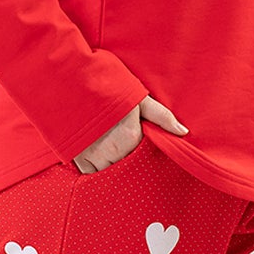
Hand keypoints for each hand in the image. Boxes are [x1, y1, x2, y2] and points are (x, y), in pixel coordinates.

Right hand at [73, 93, 187, 173]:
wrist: (71, 79)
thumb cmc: (106, 85)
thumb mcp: (138, 97)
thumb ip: (162, 116)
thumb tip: (183, 132)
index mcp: (131, 136)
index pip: (146, 158)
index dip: (147, 156)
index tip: (146, 152)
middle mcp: (113, 151)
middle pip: (128, 168)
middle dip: (131, 165)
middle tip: (130, 155)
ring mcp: (93, 155)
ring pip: (109, 174)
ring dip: (114, 169)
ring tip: (116, 159)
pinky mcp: (76, 155)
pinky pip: (89, 174)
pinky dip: (95, 172)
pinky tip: (100, 164)